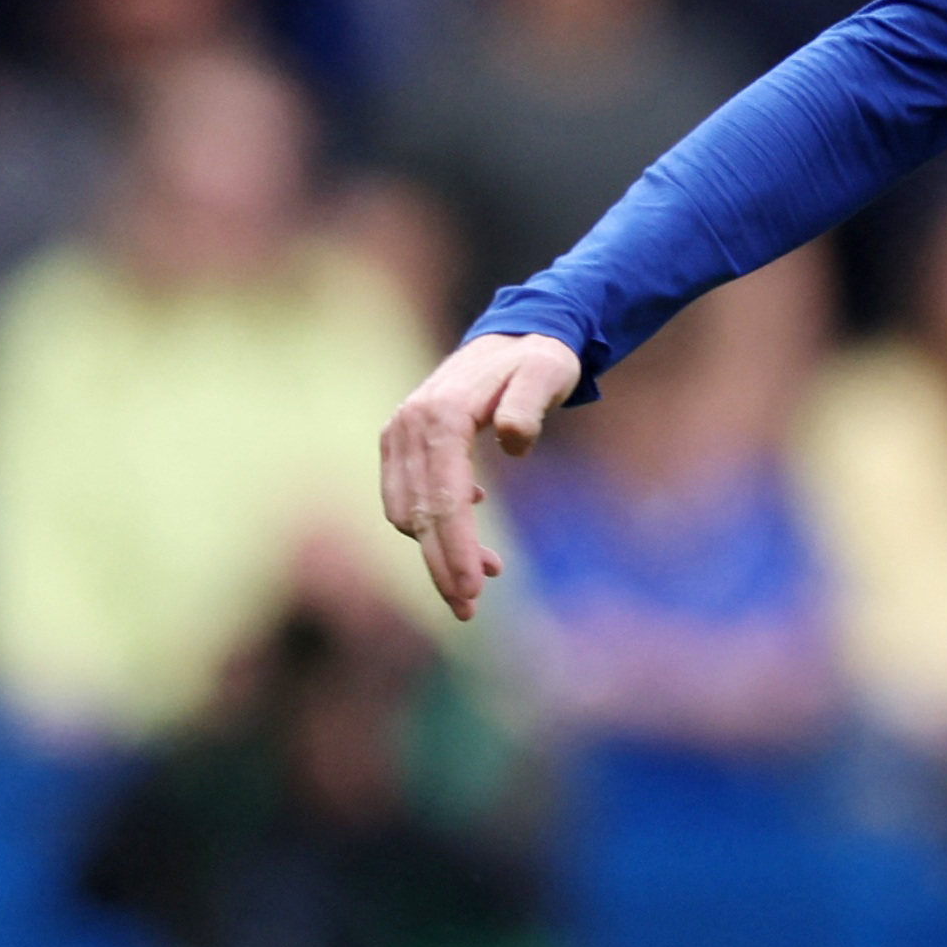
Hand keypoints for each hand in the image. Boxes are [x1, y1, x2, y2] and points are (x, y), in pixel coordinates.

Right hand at [378, 329, 582, 619]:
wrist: (515, 334)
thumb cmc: (539, 359)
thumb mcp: (547, 372)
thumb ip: (531, 404)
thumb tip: (515, 442)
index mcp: (440, 417)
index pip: (443, 498)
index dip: (455, 548)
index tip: (473, 591)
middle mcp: (408, 426)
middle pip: (418, 513)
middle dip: (440, 565)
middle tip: (469, 612)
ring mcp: (399, 434)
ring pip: (407, 510)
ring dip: (438, 549)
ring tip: (487, 574)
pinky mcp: (401, 442)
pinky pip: (408, 496)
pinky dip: (433, 525)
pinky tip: (472, 538)